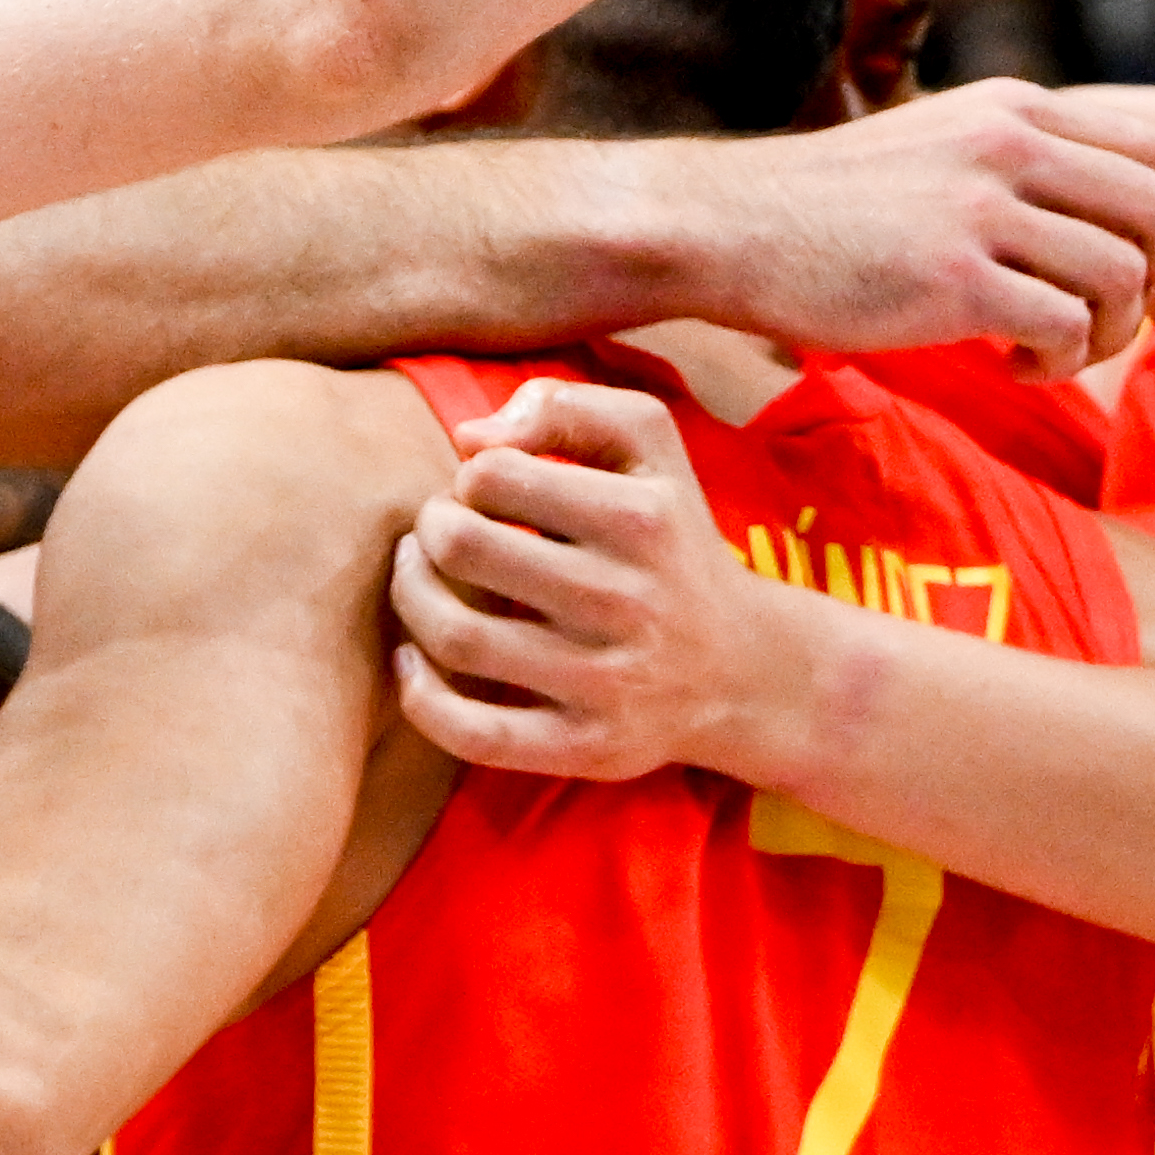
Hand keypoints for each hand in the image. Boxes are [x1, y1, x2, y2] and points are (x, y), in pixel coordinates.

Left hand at [389, 379, 800, 780]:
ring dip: (410, 597)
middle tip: (440, 531)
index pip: (492, 475)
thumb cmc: (674, 540)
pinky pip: (472, 733)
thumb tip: (469, 438)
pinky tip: (412, 660)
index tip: (484, 494)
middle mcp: (624, 601)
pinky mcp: (584, 747)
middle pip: (462, 548)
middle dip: (428, 528)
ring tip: (418, 578)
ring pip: (456, 636)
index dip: (469, 476)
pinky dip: (418, 696)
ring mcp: (603, 682)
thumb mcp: (651, 447)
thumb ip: (566, 407)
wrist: (744, 668)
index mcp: (639, 518)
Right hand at [676, 79, 1154, 370]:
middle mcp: (1007, 144)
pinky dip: (1058, 361)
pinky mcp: (950, 279)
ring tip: (1060, 351)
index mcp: (1014, 109)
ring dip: (1111, 333)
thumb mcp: (943, 145)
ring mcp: (978, 209)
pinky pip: (1061, 327)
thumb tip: (1136, 220)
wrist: (728, 226)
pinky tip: (1015, 365)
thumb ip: (1030, 163)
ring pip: (1120, 275)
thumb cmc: (837, 206)